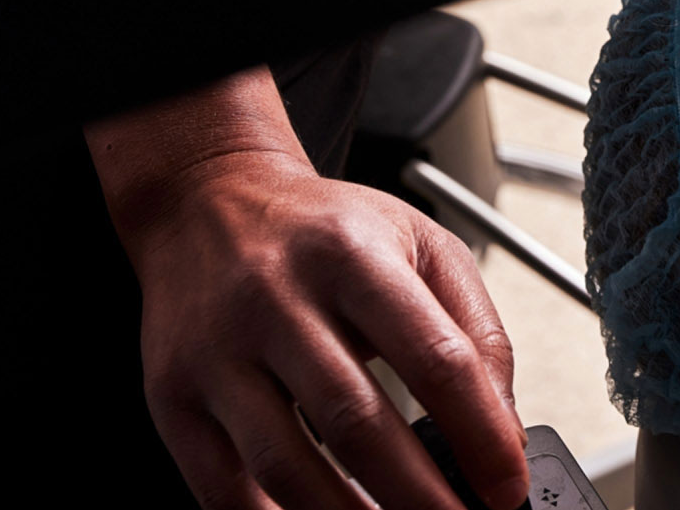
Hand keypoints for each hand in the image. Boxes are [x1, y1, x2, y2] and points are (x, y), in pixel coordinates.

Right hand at [87, 72, 528, 509]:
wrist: (206, 200)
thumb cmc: (320, 230)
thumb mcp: (419, 242)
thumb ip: (475, 330)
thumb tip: (503, 431)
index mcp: (352, 255)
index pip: (434, 359)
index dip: (482, 435)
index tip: (506, 486)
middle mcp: (277, 298)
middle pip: (356, 422)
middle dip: (420, 498)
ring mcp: (217, 351)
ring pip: (286, 465)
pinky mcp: (174, 396)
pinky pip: (222, 488)